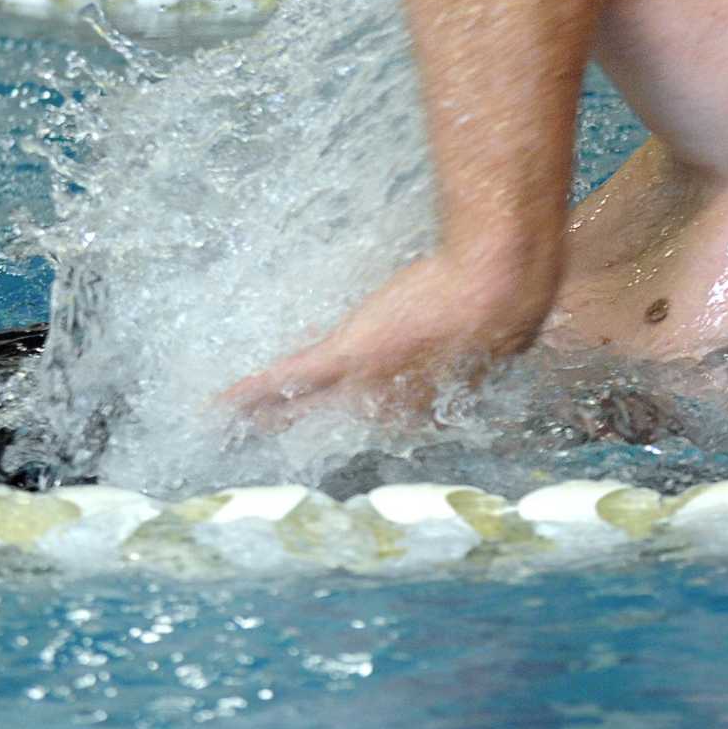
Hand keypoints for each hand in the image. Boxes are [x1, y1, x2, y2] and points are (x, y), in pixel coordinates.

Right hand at [220, 250, 553, 427]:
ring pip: (308, 405)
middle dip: (311, 432)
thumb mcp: (496, 323)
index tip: (353, 410)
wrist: (496, 283)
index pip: (390, 413)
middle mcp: (396, 405)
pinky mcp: (347, 356)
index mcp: (432, 399)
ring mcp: (368, 381)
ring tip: (235, 431)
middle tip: (273, 445)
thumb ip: (479, 331)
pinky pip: (289, 380)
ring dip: (267, 419)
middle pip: (342, 422)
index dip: (370, 411)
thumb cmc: (508, 296)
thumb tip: (482, 318)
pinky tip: (219, 409)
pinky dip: (252, 395)